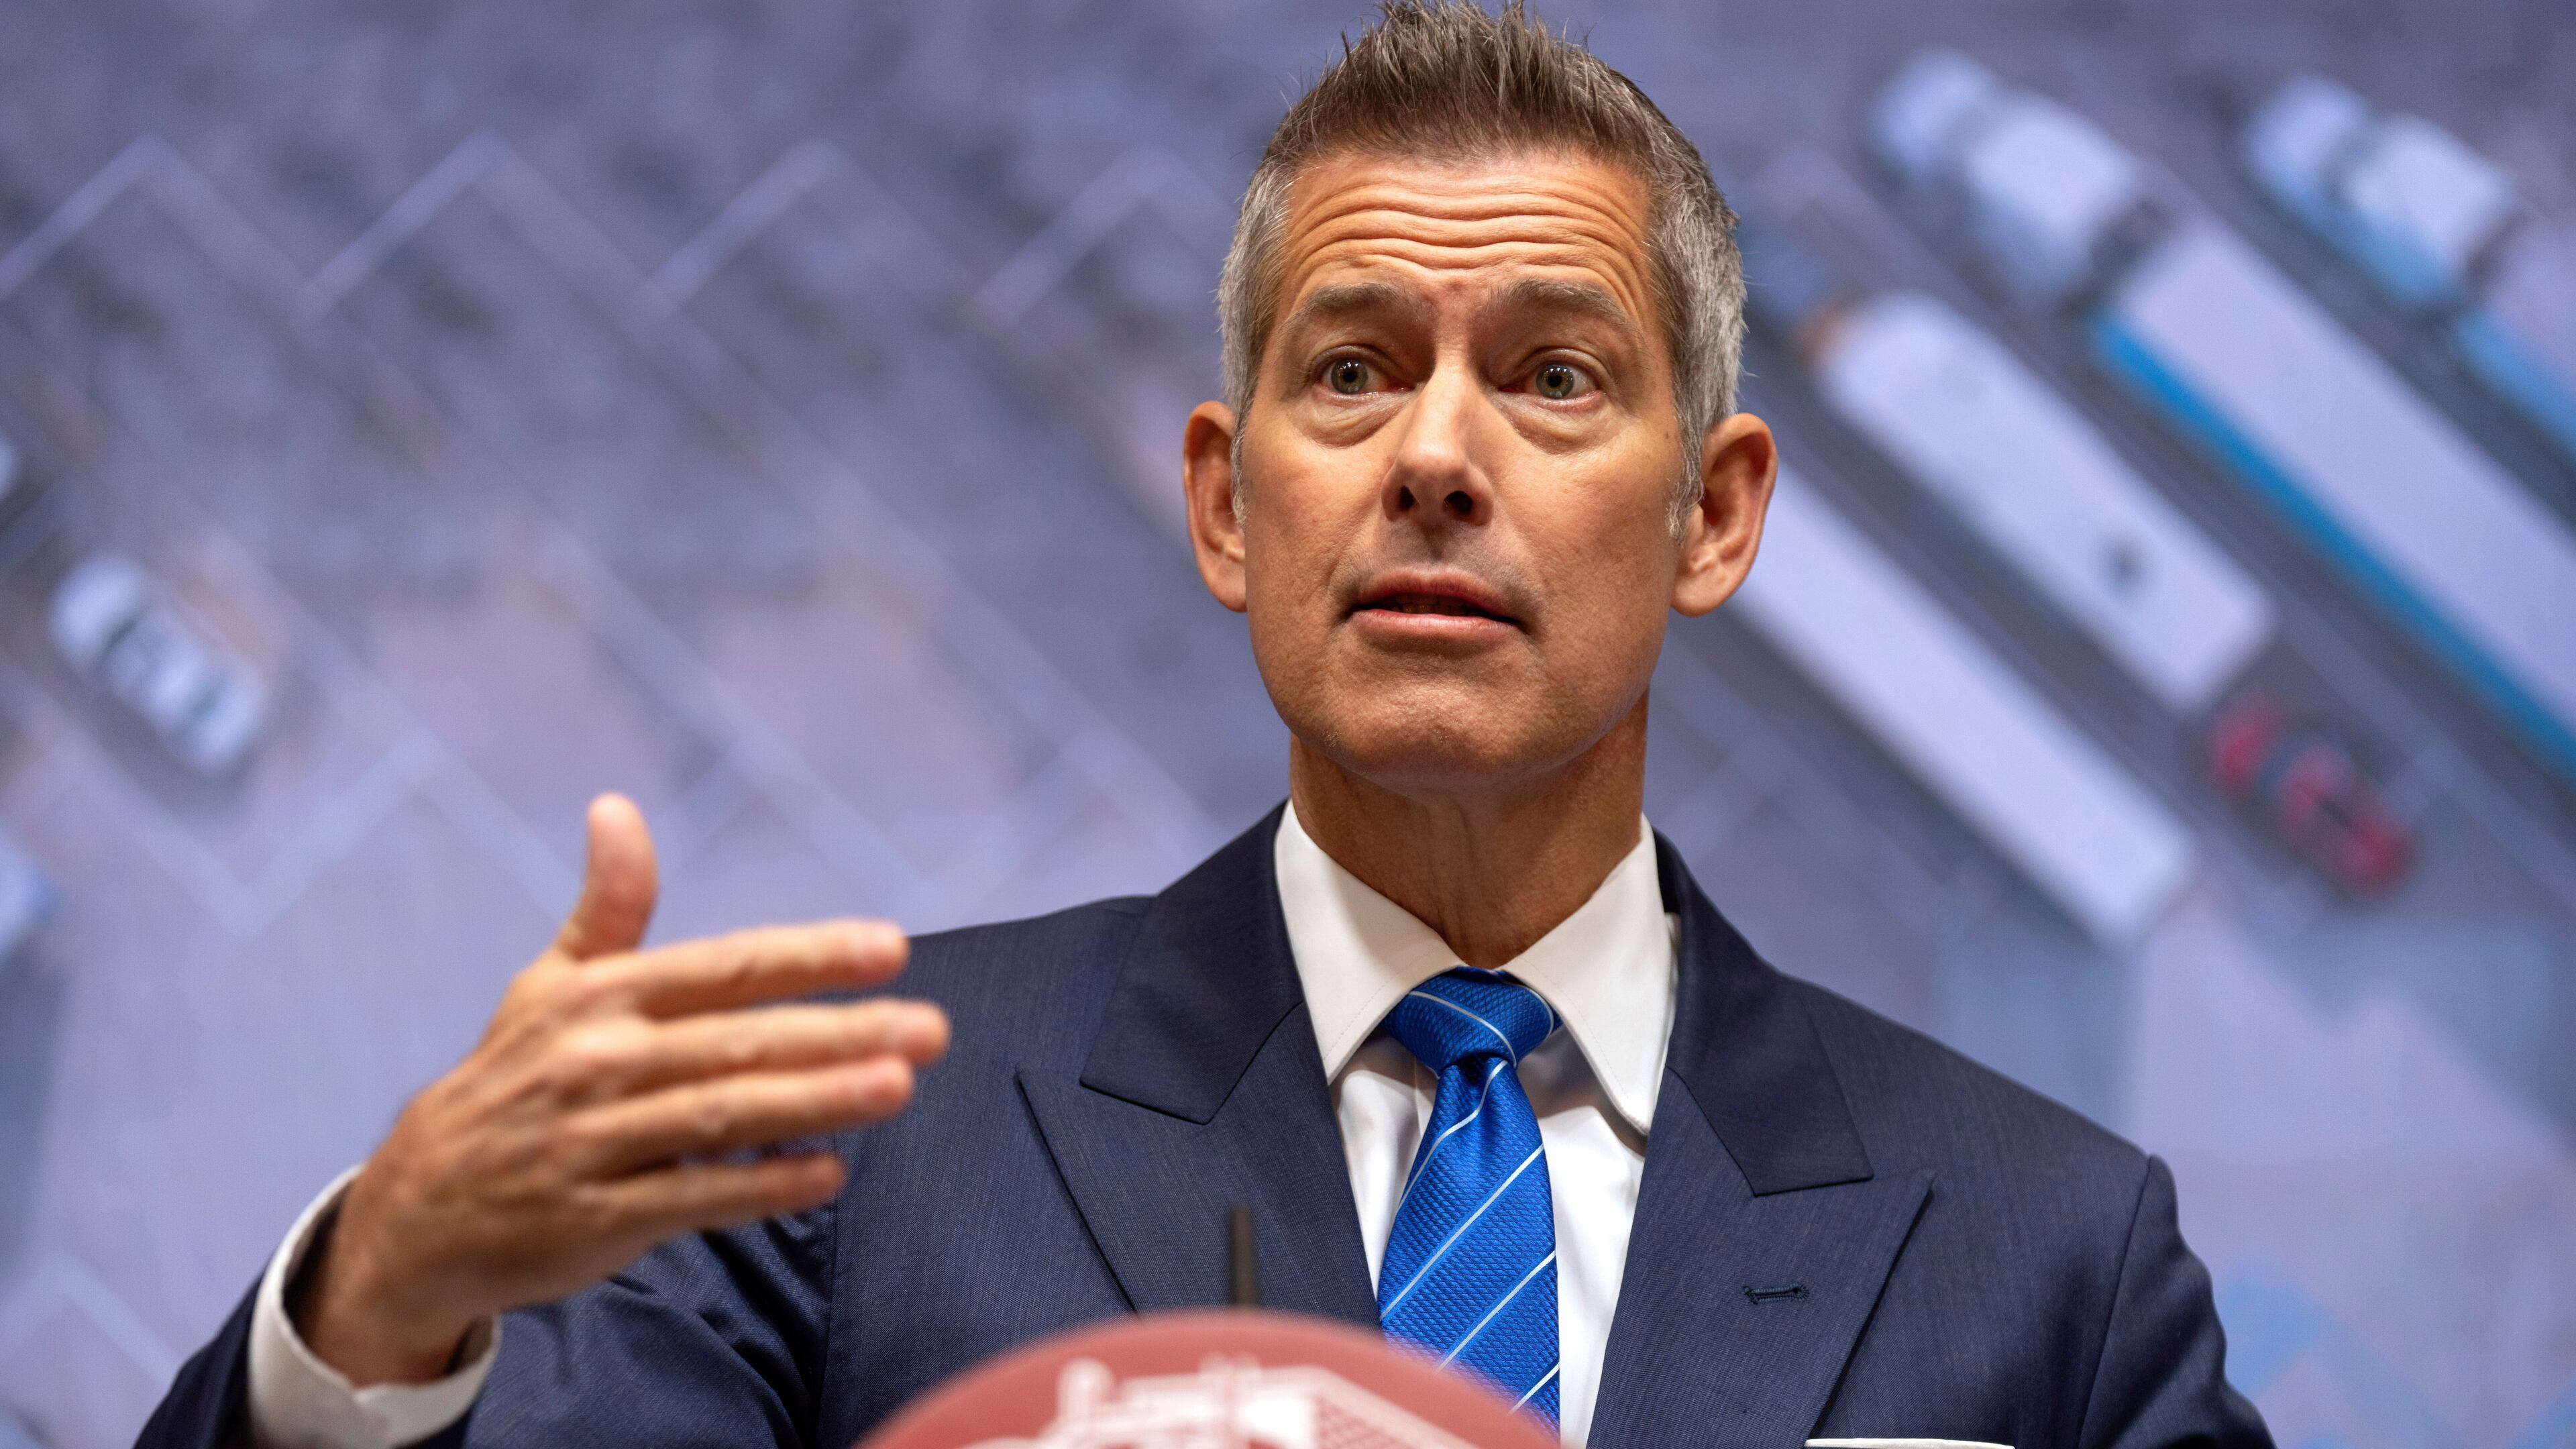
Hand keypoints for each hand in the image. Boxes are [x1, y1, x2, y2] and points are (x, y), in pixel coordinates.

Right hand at [290, 793, 948, 1385]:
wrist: (416, 1207)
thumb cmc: (513, 1079)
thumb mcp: (548, 985)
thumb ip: (608, 906)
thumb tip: (617, 805)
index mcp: (600, 996)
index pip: (725, 966)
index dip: (810, 956)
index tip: (891, 948)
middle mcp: (598, 1060)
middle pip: (739, 1041)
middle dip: (841, 1032)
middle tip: (930, 1029)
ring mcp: (595, 1142)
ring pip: (724, 1116)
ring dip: (816, 1101)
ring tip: (898, 1087)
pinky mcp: (595, 1218)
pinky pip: (692, 1197)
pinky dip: (761, 1187)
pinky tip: (828, 1173)